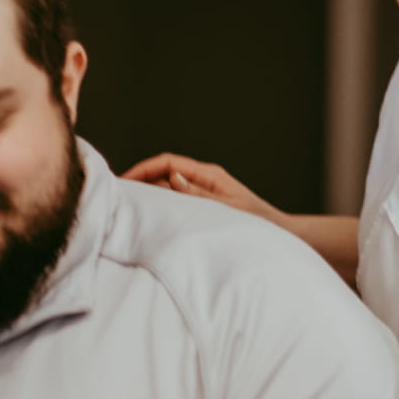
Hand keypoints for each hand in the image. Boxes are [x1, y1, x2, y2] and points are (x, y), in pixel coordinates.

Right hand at [123, 152, 286, 227]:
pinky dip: (162, 206)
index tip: (123, 182)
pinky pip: (177, 201)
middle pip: (163, 173)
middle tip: (117, 196)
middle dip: (140, 181)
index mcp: (209, 174)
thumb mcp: (227, 209)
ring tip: (129, 208)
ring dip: (149, 195)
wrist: (280, 235)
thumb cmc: (258, 223)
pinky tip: (151, 219)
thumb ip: (198, 195)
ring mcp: (203, 192)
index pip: (167, 162)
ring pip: (168, 188)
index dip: (143, 169)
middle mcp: (204, 179)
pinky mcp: (204, 206)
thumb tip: (173, 177)